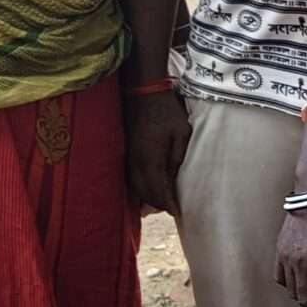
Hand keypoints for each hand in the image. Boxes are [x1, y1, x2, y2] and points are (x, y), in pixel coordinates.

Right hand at [125, 90, 191, 215]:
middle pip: (145, 194)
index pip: (159, 191)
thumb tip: (174, 179)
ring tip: (163, 203)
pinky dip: (140, 187)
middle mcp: (135, 163)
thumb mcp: (181, 134)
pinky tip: (149, 188)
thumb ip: (177, 158)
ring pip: (135, 188)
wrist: (142, 94)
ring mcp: (127, 158)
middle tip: (173, 209)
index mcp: (151, 160)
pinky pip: (130, 178)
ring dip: (148, 198)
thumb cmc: (167, 112)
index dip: (169, 204)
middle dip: (159, 204)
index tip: (179, 212)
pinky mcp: (125, 153)